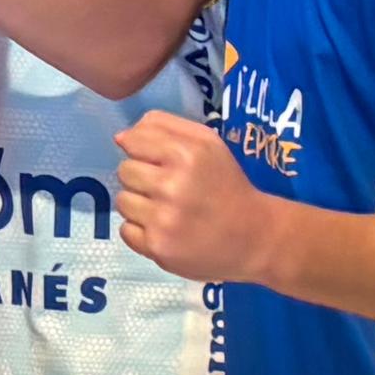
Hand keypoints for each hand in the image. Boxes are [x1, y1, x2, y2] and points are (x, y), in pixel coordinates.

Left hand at [114, 111, 281, 288]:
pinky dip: (141, 230)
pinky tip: (164, 229)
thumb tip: (120, 138)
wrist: (253, 236)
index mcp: (185, 154)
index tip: (159, 162)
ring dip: (140, 204)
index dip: (142, 150)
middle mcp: (172, 185)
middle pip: (124, 171)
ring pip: (122, 201)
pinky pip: (125, 231)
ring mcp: (163, 219)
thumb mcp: (208, 143)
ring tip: (167, 210)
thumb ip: (165, 127)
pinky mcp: (158, 247)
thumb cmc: (226, 185)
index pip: (133, 141)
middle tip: (168, 188)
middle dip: (142, 177)